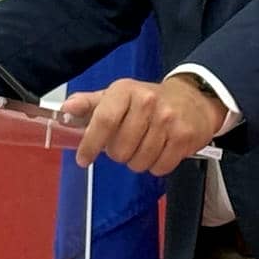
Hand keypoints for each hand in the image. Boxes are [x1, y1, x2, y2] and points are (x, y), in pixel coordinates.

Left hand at [60, 73, 226, 173]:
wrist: (194, 99)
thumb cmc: (150, 100)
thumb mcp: (118, 96)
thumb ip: (89, 104)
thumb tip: (65, 109)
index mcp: (126, 91)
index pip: (103, 121)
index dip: (91, 144)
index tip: (84, 158)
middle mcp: (148, 102)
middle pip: (119, 150)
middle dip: (119, 153)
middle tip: (127, 142)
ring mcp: (168, 120)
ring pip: (138, 162)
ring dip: (137, 160)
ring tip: (144, 145)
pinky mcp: (184, 137)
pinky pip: (159, 167)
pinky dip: (156, 165)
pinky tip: (160, 150)